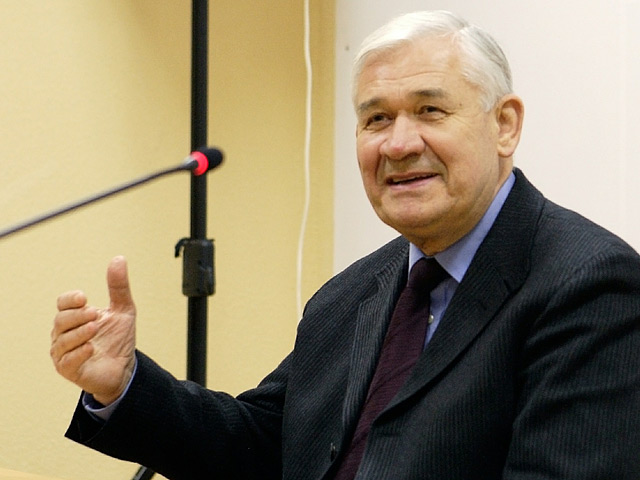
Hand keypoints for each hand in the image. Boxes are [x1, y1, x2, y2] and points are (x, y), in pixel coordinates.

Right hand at [51, 256, 136, 405]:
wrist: (125, 368)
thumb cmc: (119, 339)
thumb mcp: (124, 310)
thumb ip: (119, 286)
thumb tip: (119, 259)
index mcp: (75, 317)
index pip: (62, 303)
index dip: (70, 299)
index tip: (83, 298)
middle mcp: (65, 333)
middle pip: (60, 320)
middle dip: (77, 316)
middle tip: (94, 314)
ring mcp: (64, 352)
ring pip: (62, 340)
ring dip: (78, 333)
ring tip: (94, 328)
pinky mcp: (68, 369)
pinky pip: (67, 360)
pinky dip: (78, 353)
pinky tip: (91, 348)